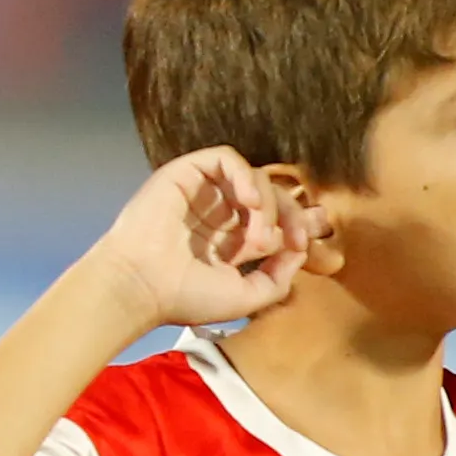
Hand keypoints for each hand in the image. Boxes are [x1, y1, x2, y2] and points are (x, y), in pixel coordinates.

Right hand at [87, 148, 322, 331]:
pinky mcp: (188, 173)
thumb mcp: (247, 297)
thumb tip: (298, 251)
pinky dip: (246, 176)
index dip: (300, 224)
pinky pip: (227, 159)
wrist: (142, 285)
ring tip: (259, 237)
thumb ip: (279, 277)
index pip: (276, 220)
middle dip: (292, 215)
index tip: (313, 239)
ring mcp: (205, 192)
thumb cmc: (186, 296)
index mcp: (233, 242)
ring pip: (255, 177)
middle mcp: (222, 214)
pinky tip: (249, 202)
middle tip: (295, 239)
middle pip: (273, 196)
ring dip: (268, 206)